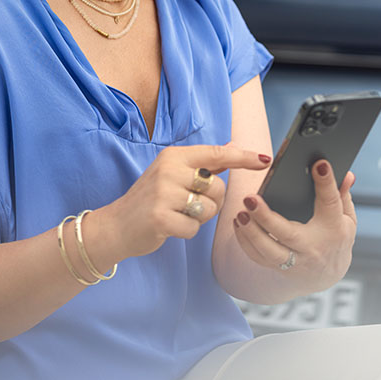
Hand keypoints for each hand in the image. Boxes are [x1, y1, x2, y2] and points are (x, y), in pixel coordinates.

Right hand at [102, 144, 271, 261]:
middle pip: (217, 187)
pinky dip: (186, 232)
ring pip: (208, 210)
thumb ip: (203, 163)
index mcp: (174, 156)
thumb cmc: (150, 199)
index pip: (216, 154)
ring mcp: (163, 194)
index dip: (243, 157)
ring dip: (199, 218)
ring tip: (177, 214)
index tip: (265, 160)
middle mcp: (169, 170)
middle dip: (212, 202)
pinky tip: (169, 226)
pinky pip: (194, 229)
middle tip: (189, 205)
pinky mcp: (160, 218)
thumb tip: (234, 147)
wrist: (116, 225)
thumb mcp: (173, 173)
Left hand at [232, 159, 355, 292]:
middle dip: (266, 217)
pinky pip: (258, 257)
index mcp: (333, 228)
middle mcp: (312, 246)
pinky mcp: (278, 268)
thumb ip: (342, 195)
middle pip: (287, 233)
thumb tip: (347, 174)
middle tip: (250, 198)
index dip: (326, 183)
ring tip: (240, 212)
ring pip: (268, 251)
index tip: (319, 164)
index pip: (330, 203)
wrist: (327, 276)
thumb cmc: (336, 239)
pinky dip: (245, 241)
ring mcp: (294, 260)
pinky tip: (239, 222)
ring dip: (250, 232)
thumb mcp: (347, 218)